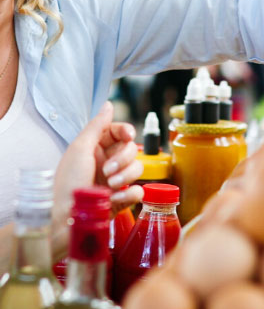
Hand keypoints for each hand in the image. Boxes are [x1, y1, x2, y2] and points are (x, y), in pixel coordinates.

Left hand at [52, 101, 143, 256]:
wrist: (66, 219)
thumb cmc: (67, 183)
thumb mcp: (79, 149)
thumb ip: (97, 126)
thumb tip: (109, 104)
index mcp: (95, 148)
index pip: (119, 132)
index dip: (126, 131)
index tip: (127, 136)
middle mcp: (107, 162)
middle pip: (131, 149)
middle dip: (122, 159)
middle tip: (107, 170)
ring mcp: (116, 181)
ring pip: (138, 168)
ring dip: (125, 176)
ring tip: (110, 186)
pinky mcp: (122, 199)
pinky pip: (138, 191)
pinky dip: (128, 194)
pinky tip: (114, 199)